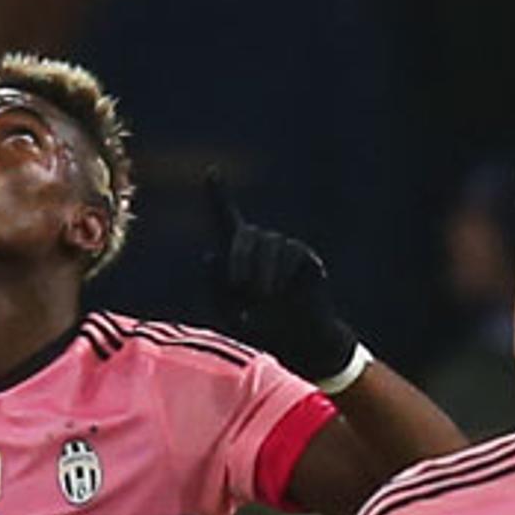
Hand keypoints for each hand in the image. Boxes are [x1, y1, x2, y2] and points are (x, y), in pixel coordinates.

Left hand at [203, 170, 357, 381]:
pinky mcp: (305, 257)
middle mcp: (262, 246)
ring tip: (264, 296)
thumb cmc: (261, 328)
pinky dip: (280, 272)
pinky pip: (290, 253)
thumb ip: (213, 287)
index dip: (218, 196)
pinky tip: (280, 292)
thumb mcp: (228, 313)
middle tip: (240, 284)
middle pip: (246, 234)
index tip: (211, 172)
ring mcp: (285, 249)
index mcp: (240, 255)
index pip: (226, 220)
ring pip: (268, 244)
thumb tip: (210, 255)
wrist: (299, 343)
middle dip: (239, 256)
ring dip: (261, 270)